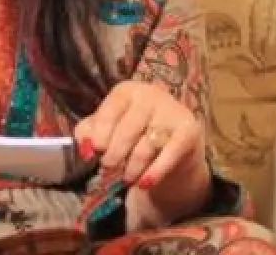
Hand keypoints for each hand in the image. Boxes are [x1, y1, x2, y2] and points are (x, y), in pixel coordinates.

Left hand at [73, 80, 209, 199]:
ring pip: (146, 146)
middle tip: (107, 171)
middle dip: (114, 155)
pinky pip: (170, 154)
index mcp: (127, 91)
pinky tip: (144, 184)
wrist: (175, 146)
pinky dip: (155, 171)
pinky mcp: (189, 130)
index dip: (100, 133)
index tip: (93, 152)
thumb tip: (85, 149)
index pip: (110, 110)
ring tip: (125, 179)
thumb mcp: (108, 128)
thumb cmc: (134, 133)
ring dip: (132, 168)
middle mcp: (150, 95)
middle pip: (127, 130)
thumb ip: (89, 133)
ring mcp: (172, 111)